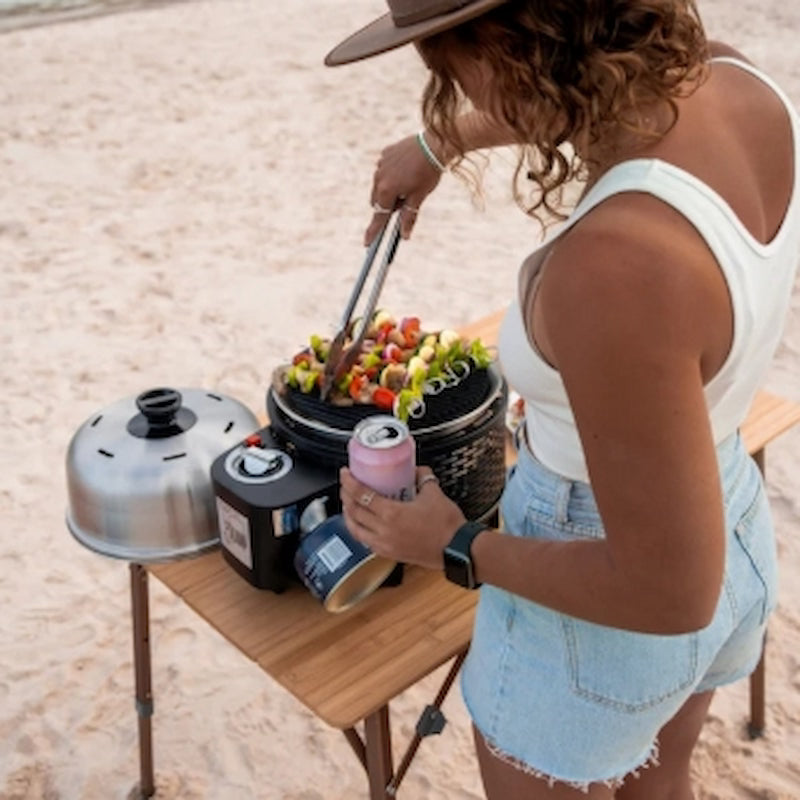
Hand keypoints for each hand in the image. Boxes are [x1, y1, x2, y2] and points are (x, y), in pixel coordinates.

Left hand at [339, 466, 465, 570]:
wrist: (456, 549)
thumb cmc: (447, 526)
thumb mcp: (434, 493)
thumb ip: (423, 477)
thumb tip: (417, 470)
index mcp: (391, 514)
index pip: (361, 495)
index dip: (349, 483)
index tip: (346, 474)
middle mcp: (383, 531)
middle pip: (353, 512)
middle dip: (345, 496)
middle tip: (345, 486)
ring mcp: (385, 545)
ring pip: (355, 530)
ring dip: (348, 515)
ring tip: (348, 505)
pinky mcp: (390, 554)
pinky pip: (365, 542)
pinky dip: (358, 531)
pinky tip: (361, 525)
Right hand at [367, 134, 443, 243]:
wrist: (434, 144)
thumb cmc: (428, 173)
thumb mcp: (419, 197)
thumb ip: (409, 216)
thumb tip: (404, 236)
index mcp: (386, 190)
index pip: (379, 216)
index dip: (373, 231)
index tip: (366, 243)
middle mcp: (379, 177)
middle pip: (378, 201)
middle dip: (389, 204)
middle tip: (407, 198)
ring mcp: (381, 164)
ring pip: (380, 185)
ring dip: (390, 189)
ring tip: (410, 180)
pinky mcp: (385, 154)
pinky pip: (384, 170)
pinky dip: (392, 174)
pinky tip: (407, 168)